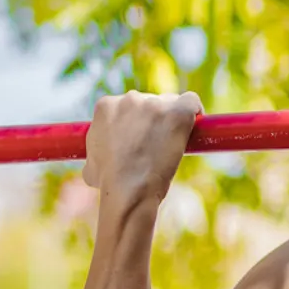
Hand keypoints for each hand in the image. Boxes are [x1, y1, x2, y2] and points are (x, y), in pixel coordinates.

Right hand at [82, 90, 202, 199]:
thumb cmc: (109, 182)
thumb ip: (96, 153)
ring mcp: (154, 104)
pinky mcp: (178, 112)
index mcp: (106, 106)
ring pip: (170, 103)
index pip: (127, 105)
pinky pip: (191, 102)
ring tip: (174, 143)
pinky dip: (195, 111)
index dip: (136, 122)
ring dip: (172, 119)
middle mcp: (129, 99)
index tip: (142, 138)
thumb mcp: (91, 164)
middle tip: (158, 145)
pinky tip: (196, 124)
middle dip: (154, 121)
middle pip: (149, 102)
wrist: (128, 190)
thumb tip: (96, 163)